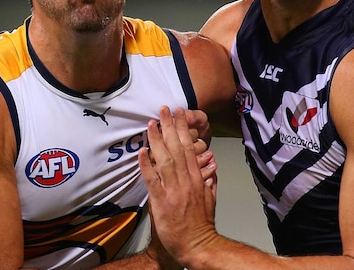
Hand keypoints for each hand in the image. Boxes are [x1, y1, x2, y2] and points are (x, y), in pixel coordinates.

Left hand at [139, 106, 218, 263]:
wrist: (197, 245)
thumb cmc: (202, 224)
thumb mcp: (211, 198)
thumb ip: (210, 180)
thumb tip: (212, 165)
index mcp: (198, 178)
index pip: (190, 147)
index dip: (183, 129)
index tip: (179, 114)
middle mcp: (186, 180)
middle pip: (177, 148)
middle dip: (170, 126)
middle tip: (164, 109)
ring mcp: (173, 190)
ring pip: (165, 159)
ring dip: (157, 139)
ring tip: (152, 123)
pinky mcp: (161, 201)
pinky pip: (152, 179)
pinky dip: (147, 164)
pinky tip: (142, 151)